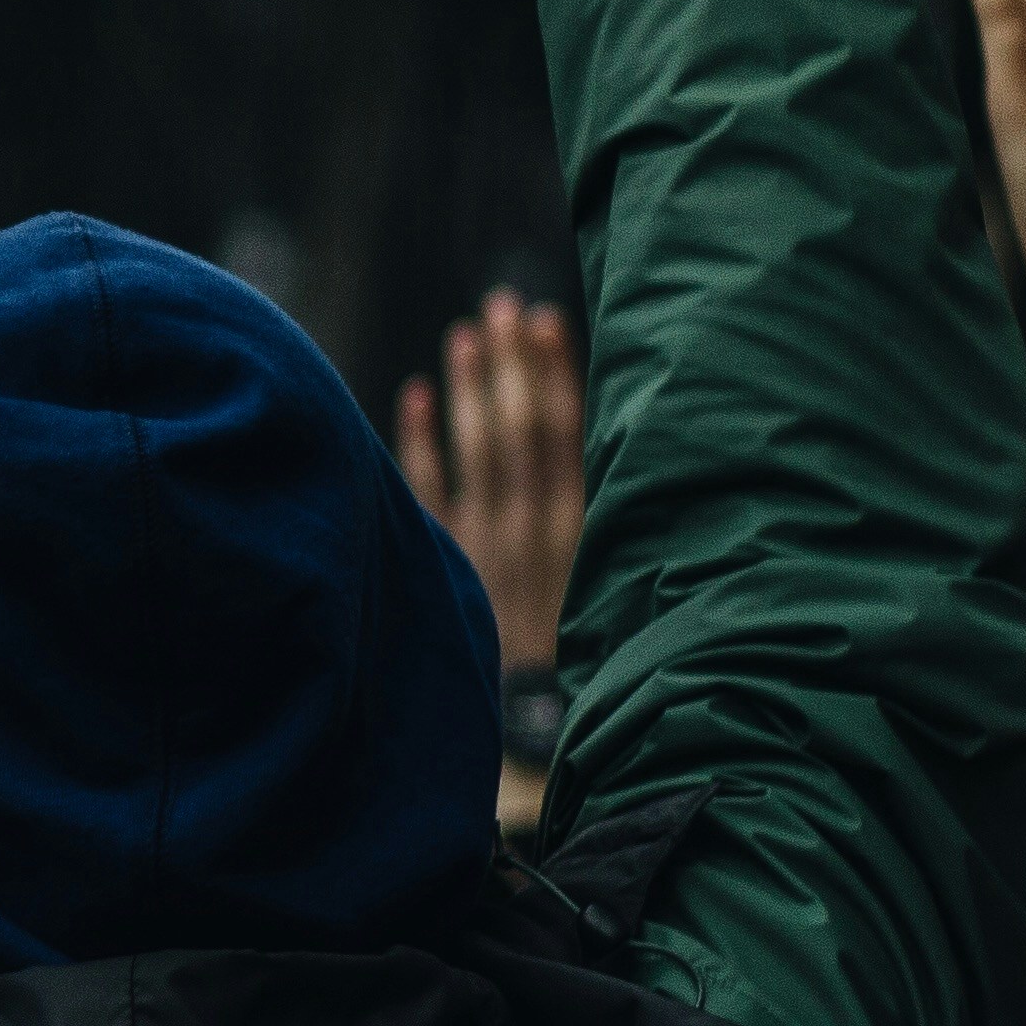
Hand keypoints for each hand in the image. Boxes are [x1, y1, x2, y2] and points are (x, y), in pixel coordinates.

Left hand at [391, 292, 583, 670]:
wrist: (531, 722)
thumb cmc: (582, 646)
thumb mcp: (610, 580)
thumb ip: (599, 514)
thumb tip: (597, 439)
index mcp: (577, 528)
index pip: (562, 432)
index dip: (553, 371)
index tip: (546, 317)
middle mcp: (528, 528)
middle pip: (516, 427)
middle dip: (510, 361)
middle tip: (503, 303)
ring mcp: (481, 544)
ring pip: (473, 450)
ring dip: (469, 387)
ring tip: (467, 331)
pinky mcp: (443, 563)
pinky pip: (425, 493)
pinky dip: (419, 442)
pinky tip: (415, 395)